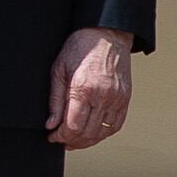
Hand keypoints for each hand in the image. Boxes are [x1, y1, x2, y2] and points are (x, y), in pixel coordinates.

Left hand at [48, 27, 135, 150]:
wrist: (107, 35)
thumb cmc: (80, 48)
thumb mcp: (59, 70)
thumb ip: (55, 100)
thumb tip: (51, 124)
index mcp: (83, 89)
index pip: (73, 126)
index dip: (60, 136)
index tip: (52, 136)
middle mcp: (103, 97)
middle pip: (87, 133)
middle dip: (71, 141)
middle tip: (61, 139)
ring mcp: (117, 99)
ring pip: (102, 133)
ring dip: (86, 141)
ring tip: (74, 139)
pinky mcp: (125, 99)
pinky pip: (115, 125)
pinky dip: (102, 133)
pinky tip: (91, 132)